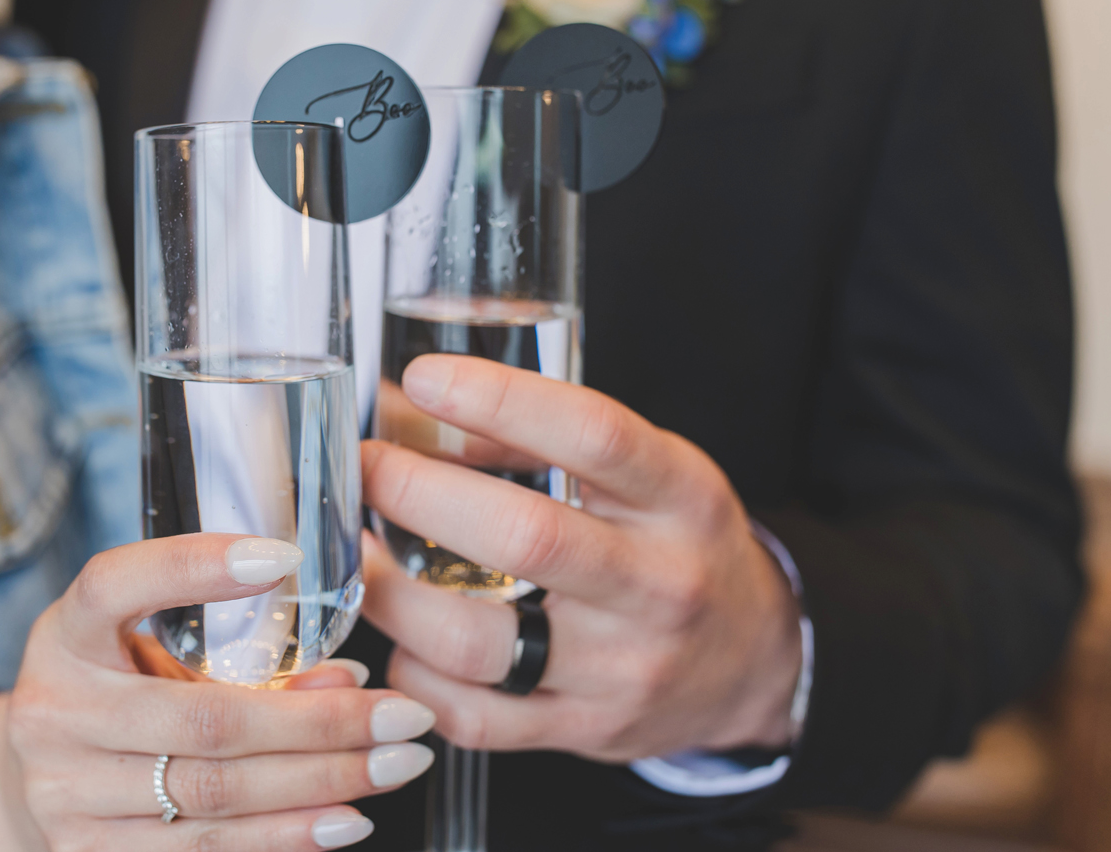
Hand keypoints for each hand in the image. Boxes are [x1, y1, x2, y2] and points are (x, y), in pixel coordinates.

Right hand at [0, 535, 437, 850]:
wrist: (32, 779)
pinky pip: (204, 851)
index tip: (284, 556)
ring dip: (321, 783)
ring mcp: (63, 796)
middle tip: (403, 715)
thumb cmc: (115, 690)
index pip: (118, 585)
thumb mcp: (153, 647)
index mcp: (65, 634)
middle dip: (321, 722)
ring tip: (393, 766)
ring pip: (215, 794)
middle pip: (204, 719)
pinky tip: (342, 818)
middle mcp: (53, 713)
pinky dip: (284, 836)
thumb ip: (241, 652)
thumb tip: (348, 681)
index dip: (197, 566)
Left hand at [361, 355, 802, 761]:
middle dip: (418, 493)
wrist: (753, 662)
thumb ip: (543, 440)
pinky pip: (475, 716)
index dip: (500, 401)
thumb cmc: (677, 545)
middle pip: (524, 538)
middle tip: (366, 466)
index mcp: (680, 498)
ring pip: (477, 642)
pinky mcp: (585, 731)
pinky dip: (416, 674)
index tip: (425, 378)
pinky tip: (403, 637)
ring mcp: (620, 669)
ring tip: (357, 554)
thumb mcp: (646, 473)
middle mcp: (659, 584)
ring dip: (392, 593)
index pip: (592, 435)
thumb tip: (415, 402)